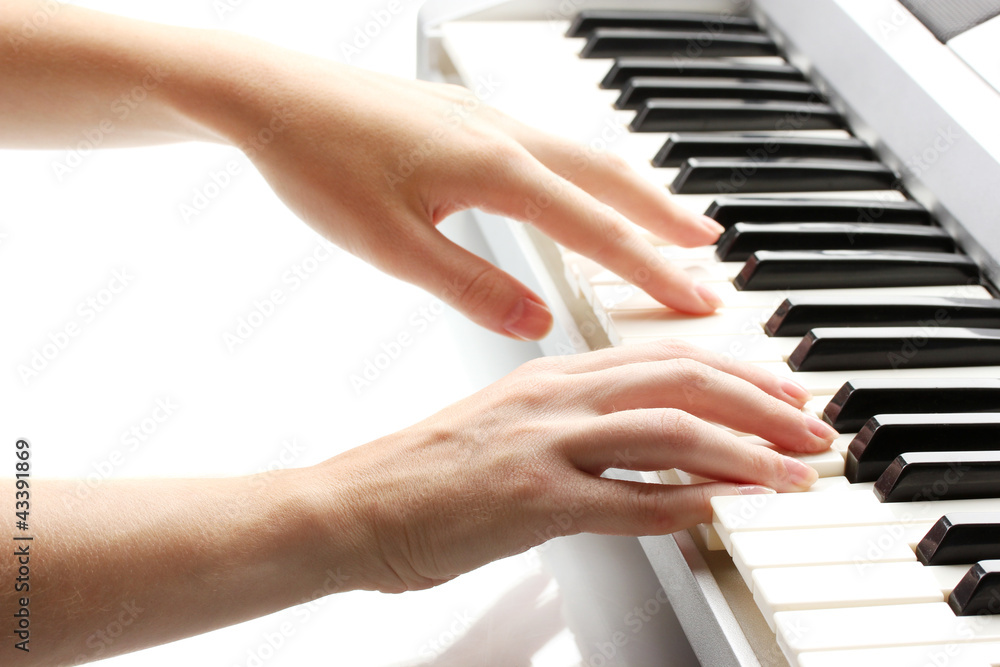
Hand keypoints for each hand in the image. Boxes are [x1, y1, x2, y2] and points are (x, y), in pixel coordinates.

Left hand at [201, 47, 725, 339]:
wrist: (268, 94)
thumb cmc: (319, 164)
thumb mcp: (392, 246)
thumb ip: (471, 286)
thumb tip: (539, 322)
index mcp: (495, 170)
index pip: (596, 230)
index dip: (652, 271)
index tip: (697, 302)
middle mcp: (505, 134)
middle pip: (610, 179)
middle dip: (666, 220)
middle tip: (713, 253)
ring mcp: (488, 118)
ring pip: (585, 155)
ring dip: (634, 190)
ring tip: (670, 219)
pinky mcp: (467, 115)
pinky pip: (552, 143)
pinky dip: (589, 172)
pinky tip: (583, 186)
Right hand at [309, 340, 834, 592]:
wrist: (352, 506)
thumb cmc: (424, 473)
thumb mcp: (506, 428)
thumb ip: (575, 430)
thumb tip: (642, 452)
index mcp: (551, 374)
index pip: (663, 356)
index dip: (736, 371)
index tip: (782, 390)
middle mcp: (554, 397)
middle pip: (683, 380)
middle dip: (762, 403)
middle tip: (812, 426)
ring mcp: (543, 444)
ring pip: (670, 431)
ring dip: (745, 453)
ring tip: (794, 473)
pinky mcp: (530, 499)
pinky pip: (627, 499)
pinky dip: (686, 503)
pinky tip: (724, 510)